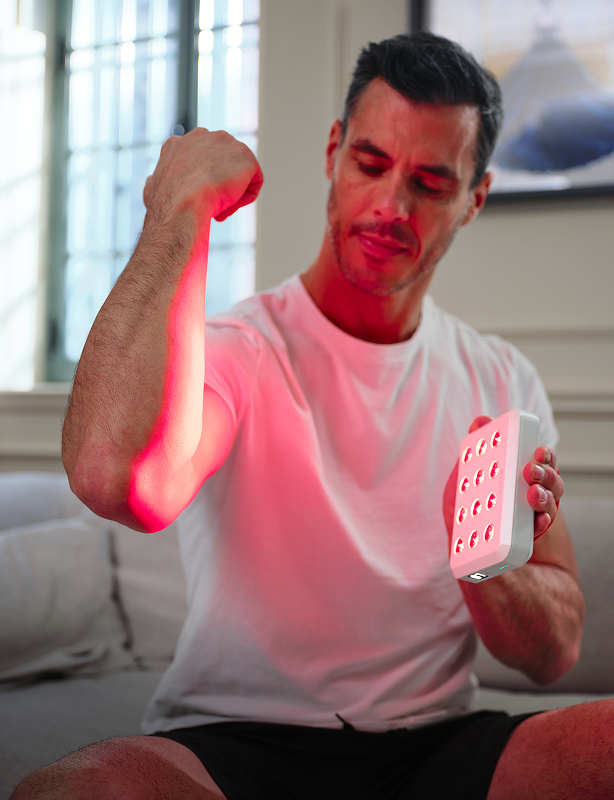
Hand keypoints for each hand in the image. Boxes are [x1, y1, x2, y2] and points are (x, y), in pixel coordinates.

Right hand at [143, 127, 263, 226]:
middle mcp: (204, 135)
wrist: (183, 203)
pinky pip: (255, 181)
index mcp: (180, 143)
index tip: (197, 198)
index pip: (200, 160)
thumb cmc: (165, 203)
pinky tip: (230, 203)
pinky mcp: (246, 157)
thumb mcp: (152, 188)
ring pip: (238, 174)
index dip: (201, 182)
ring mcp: (226, 143)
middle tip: (209, 205)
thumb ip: (155, 182)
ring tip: (217, 206)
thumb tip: (152, 183)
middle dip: (219, 185)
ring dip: (232, 193)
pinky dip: (246, 197)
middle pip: (222, 164)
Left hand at [442, 416, 563, 549]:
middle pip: (550, 479)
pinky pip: (542, 528)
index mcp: (518, 478)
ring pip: (551, 501)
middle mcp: (530, 495)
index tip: (538, 451)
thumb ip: (474, 453)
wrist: (473, 562)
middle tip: (531, 470)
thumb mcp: (464, 482)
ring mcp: (533, 517)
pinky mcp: (531, 538)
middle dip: (544, 472)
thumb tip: (481, 420)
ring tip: (532, 494)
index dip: (544, 455)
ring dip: (544, 495)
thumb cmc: (466, 517)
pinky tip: (537, 522)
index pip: (539, 461)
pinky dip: (541, 523)